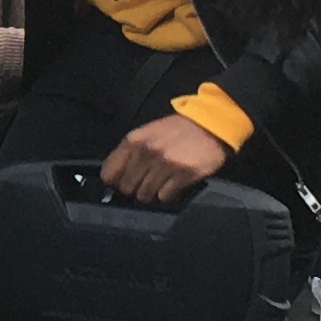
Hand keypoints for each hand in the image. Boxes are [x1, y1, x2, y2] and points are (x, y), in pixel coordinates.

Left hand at [100, 113, 229, 205]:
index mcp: (134, 141)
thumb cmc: (179, 130)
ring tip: (163, 183)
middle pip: (126, 188)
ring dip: (153, 193)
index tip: (123, 182)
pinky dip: (169, 195)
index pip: (108, 173)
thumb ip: (132, 152)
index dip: (115, 181)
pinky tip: (175, 185)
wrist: (212, 123)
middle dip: (135, 189)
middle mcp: (146, 152)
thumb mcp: (149, 133)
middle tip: (147, 183)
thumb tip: (118, 176)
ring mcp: (164, 164)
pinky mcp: (182, 174)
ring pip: (145, 195)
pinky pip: (165, 197)